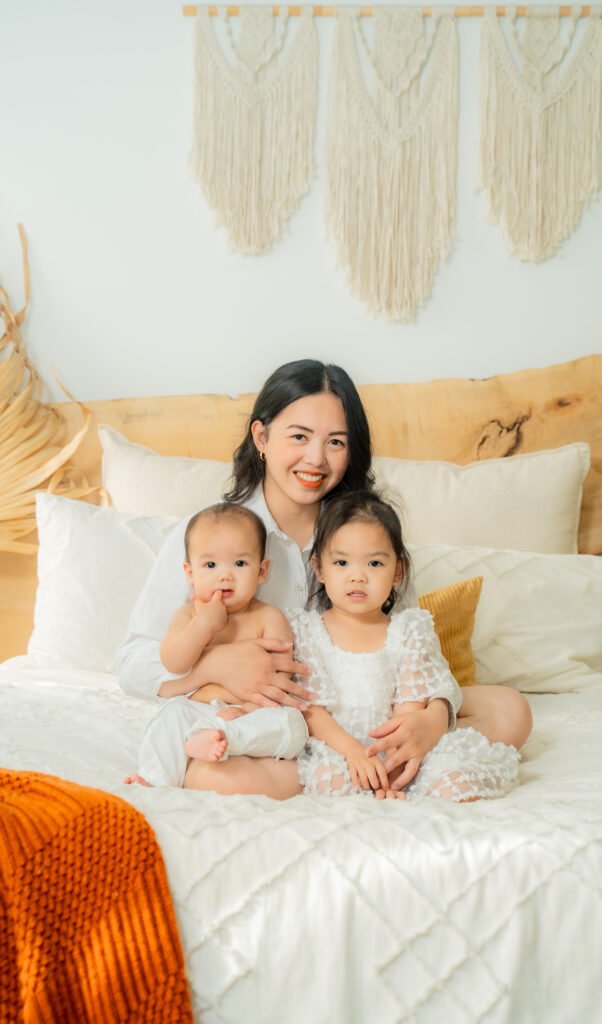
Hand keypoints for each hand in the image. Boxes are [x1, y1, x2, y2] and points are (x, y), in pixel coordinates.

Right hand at [192, 589, 227, 633]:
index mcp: (217, 602)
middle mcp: (222, 607)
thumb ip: (196, 598)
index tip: (214, 594)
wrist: (203, 626)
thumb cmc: (200, 614)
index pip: (218, 593)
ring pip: (222, 610)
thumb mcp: (197, 605)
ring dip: (218, 611)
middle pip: (220, 603)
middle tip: (210, 607)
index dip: (216, 592)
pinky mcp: (224, 621)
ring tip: (210, 615)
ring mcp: (224, 614)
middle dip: (216, 604)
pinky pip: (222, 618)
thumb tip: (192, 595)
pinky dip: (219, 618)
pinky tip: (213, 620)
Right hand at [194, 637, 313, 709]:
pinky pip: (264, 702)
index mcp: (268, 660)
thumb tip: (290, 645)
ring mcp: (257, 686)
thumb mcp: (256, 643)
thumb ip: (274, 644)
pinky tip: (283, 710)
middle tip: (313, 697)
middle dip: (302, 691)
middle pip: (288, 684)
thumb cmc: (237, 650)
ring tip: (303, 708)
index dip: (301, 668)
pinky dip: (274, 706)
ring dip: (292, 702)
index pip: (289, 665)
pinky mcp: (248, 695)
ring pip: (279, 696)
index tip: (311, 672)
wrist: (218, 663)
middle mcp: (265, 674)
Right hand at [345, 743, 389, 791]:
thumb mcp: (376, 758)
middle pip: (372, 777)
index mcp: (376, 760)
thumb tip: (388, 783)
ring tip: (368, 788)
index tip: (386, 788)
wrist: (353, 747)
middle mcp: (368, 761)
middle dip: (375, 785)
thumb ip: (381, 768)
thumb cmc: (368, 756)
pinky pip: (354, 777)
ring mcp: (359, 764)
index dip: (385, 782)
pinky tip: (358, 787)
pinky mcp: (351, 766)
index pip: (382, 772)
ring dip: (366, 786)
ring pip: (363, 778)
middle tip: (376, 789)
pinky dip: (356, 783)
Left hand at [365, 701, 448, 789]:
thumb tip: (369, 734)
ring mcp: (417, 754)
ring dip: (396, 779)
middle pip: (396, 759)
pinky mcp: (421, 759)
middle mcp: (411, 745)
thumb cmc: (415, 719)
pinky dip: (405, 779)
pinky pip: (413, 771)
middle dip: (384, 768)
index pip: (387, 742)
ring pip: (406, 769)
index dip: (376, 748)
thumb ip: (385, 728)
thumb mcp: (400, 719)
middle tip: (373, 776)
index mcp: (404, 733)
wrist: (436, 722)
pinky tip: (396, 786)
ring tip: (386, 787)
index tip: (366, 754)